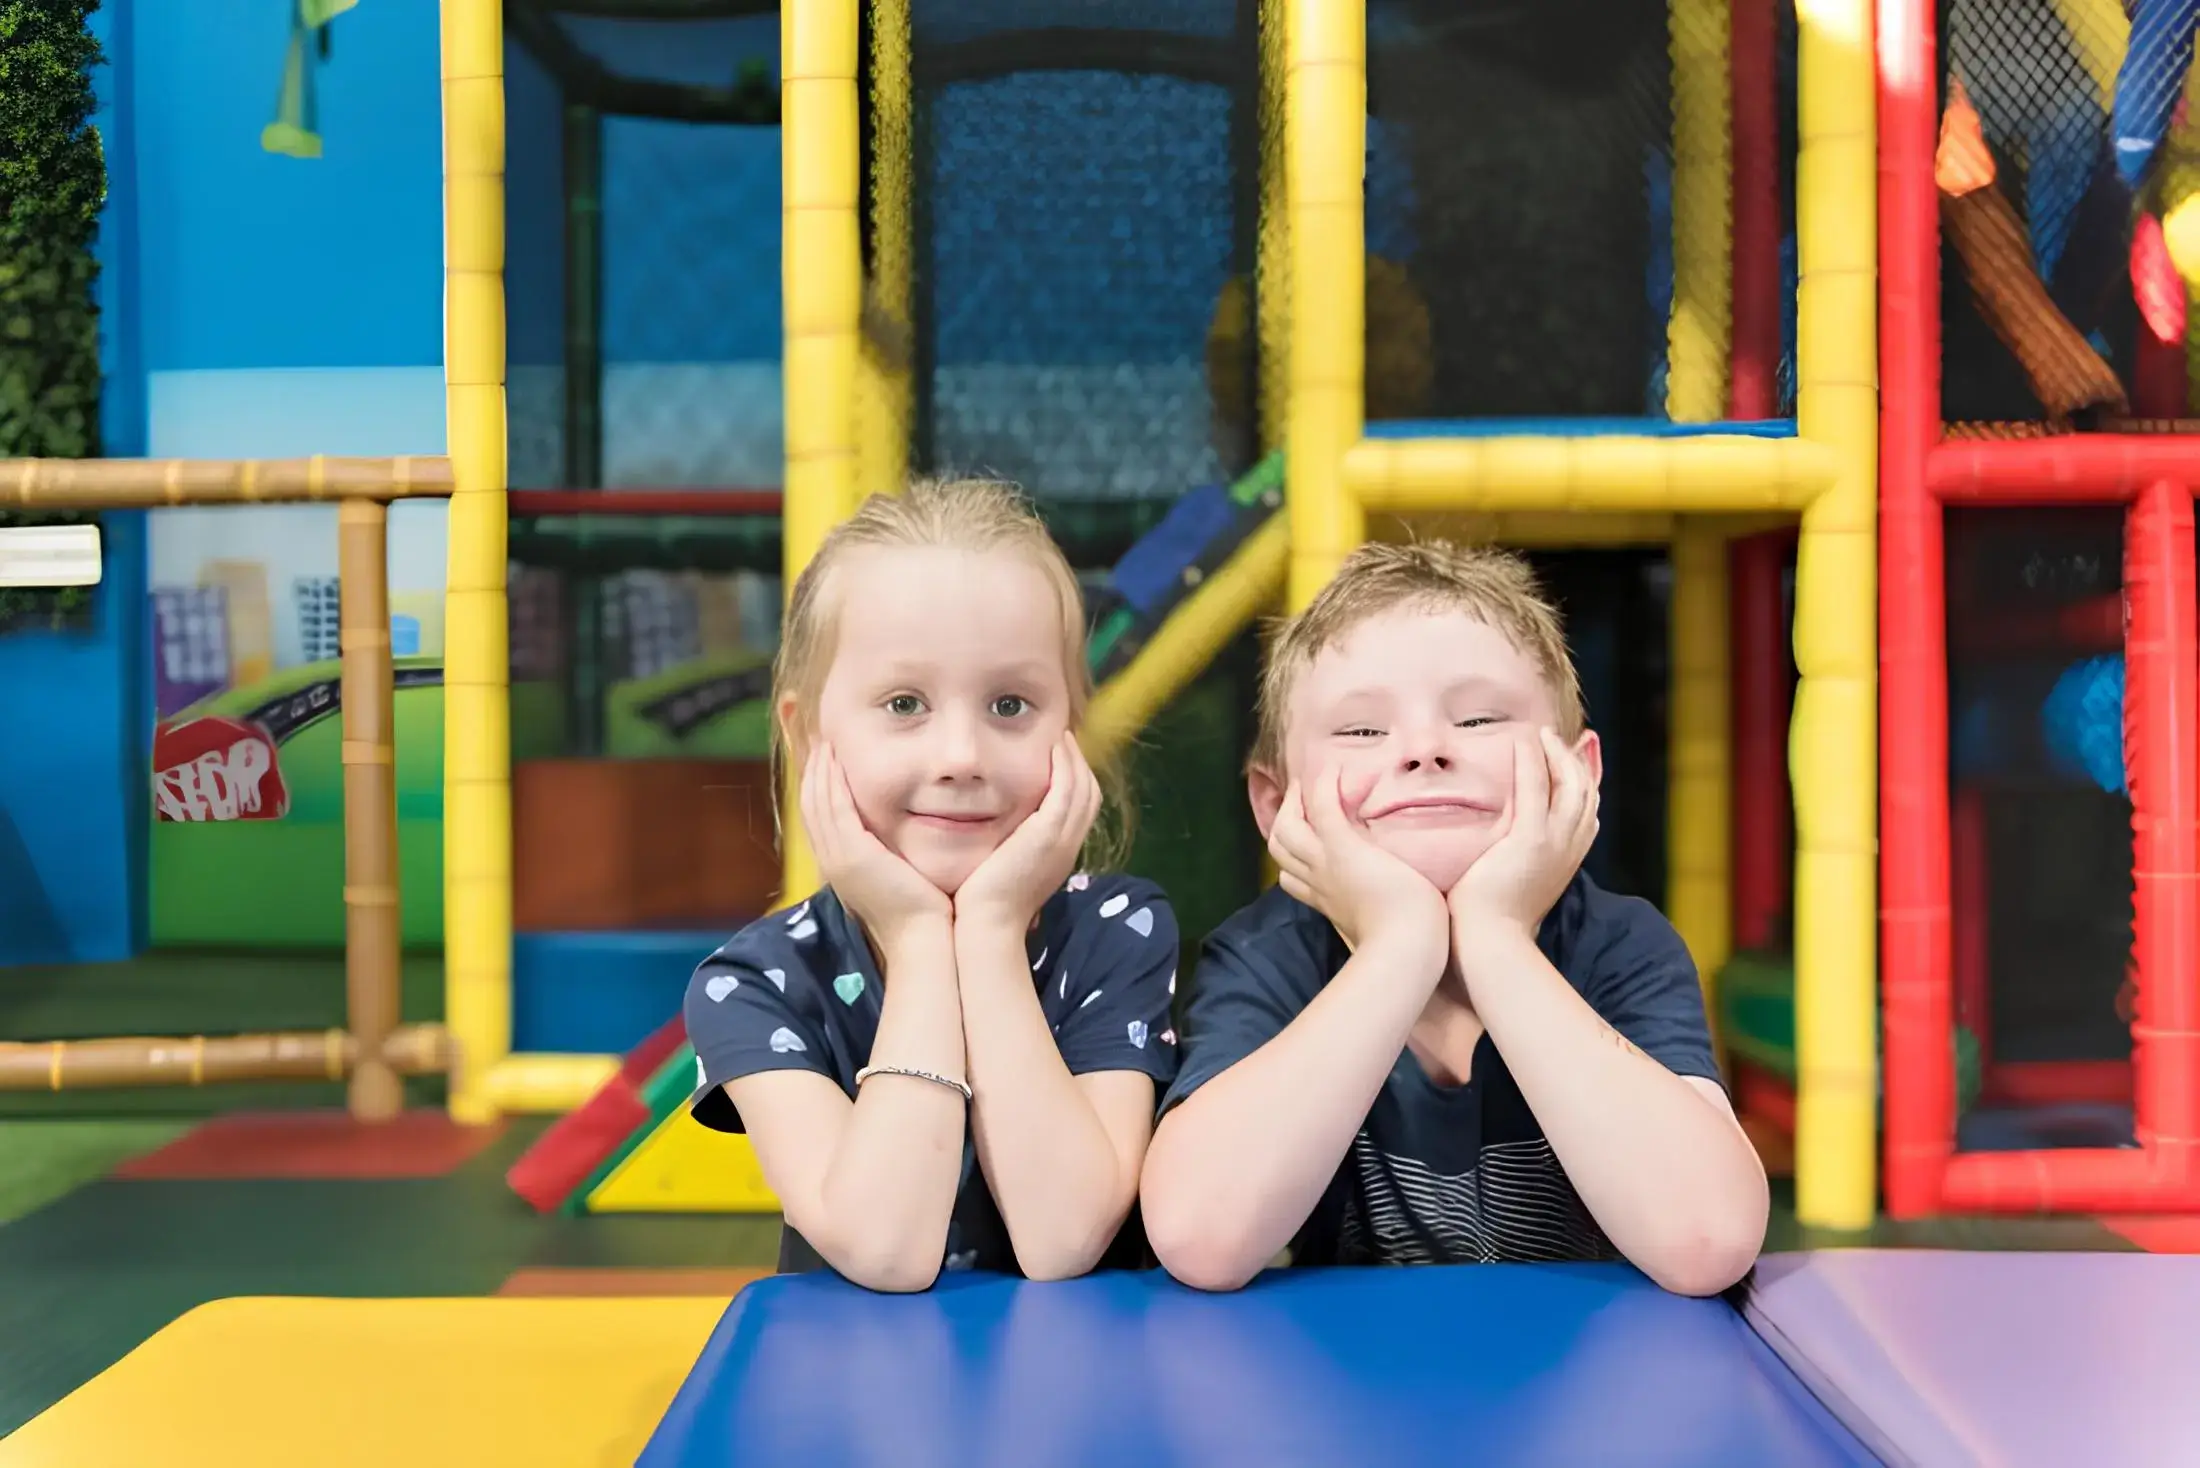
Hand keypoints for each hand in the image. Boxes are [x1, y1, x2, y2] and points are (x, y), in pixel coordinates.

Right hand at [800, 741, 950, 951]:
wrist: (925, 939)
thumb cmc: (924, 911)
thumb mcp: (900, 875)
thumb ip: (894, 852)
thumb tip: (901, 835)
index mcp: (841, 865)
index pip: (820, 816)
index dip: (820, 785)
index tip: (827, 759)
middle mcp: (832, 861)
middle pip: (810, 806)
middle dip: (814, 771)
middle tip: (821, 740)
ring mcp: (838, 858)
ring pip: (817, 803)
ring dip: (820, 770)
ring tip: (826, 742)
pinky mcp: (852, 855)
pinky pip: (834, 809)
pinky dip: (832, 782)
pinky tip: (836, 759)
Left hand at [954, 732, 1100, 932]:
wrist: (989, 925)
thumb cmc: (986, 905)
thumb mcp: (1007, 872)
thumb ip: (1012, 850)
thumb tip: (1002, 836)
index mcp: (1060, 857)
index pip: (1080, 812)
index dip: (1075, 783)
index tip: (1062, 762)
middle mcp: (1068, 847)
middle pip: (1089, 796)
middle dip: (1081, 766)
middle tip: (1066, 743)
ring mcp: (1062, 840)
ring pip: (1083, 790)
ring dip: (1075, 760)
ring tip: (1063, 739)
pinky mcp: (1049, 834)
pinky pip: (1067, 790)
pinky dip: (1066, 766)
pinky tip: (1055, 747)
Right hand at [1267, 764, 1447, 963]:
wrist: (1407, 949)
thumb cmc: (1408, 948)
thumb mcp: (1382, 931)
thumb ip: (1379, 918)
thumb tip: (1396, 913)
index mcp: (1328, 903)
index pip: (1292, 879)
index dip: (1291, 857)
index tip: (1306, 838)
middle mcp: (1319, 883)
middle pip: (1278, 848)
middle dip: (1284, 820)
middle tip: (1299, 797)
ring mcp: (1326, 865)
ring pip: (1287, 828)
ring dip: (1295, 801)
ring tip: (1311, 780)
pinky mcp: (1343, 850)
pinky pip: (1321, 808)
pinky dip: (1323, 786)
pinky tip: (1332, 769)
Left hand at [1447, 728, 1598, 940]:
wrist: (1489, 945)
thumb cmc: (1491, 922)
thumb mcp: (1514, 887)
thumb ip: (1516, 865)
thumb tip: (1500, 856)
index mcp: (1567, 861)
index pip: (1587, 813)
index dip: (1583, 783)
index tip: (1568, 760)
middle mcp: (1569, 850)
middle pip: (1586, 793)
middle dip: (1574, 761)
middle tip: (1553, 739)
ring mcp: (1555, 844)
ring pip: (1571, 785)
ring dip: (1557, 754)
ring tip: (1540, 735)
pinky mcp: (1531, 841)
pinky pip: (1536, 789)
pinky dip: (1532, 761)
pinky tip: (1521, 742)